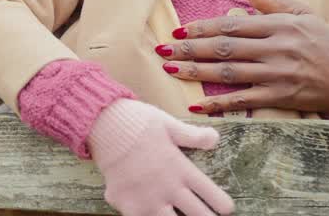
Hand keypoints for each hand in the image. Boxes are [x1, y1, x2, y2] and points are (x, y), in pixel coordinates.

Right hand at [87, 99, 233, 215]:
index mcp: (181, 169)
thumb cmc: (136, 122)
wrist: (103, 124)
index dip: (223, 205)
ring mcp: (147, 199)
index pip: (212, 196)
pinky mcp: (127, 205)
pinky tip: (149, 213)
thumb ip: (192, 136)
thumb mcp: (168, 124)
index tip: (225, 208)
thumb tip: (215, 138)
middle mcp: (168, 188)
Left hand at [157, 0, 328, 115]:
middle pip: (225, 48)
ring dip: (196, 72)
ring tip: (171, 70)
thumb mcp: (301, 13)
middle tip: (162, 50)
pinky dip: (219, 104)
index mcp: (278, 25)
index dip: (202, 28)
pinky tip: (196, 105)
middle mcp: (276, 49)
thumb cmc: (322, 42)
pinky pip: (244, 100)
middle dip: (190, 49)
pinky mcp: (280, 97)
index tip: (177, 30)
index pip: (231, 25)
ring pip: (229, 73)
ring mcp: (278, 74)